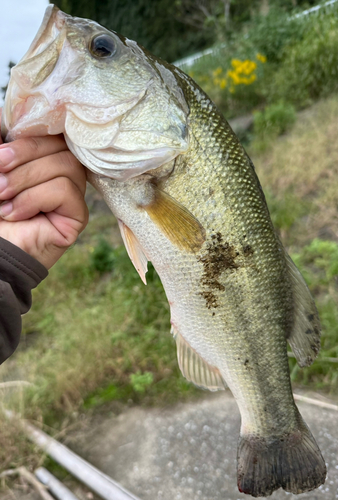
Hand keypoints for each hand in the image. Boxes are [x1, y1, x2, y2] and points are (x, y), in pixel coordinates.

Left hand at [0, 111, 87, 268]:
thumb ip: (0, 135)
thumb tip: (9, 111)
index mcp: (38, 155)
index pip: (51, 127)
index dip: (29, 130)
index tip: (2, 145)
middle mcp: (57, 171)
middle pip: (60, 143)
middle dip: (22, 154)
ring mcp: (68, 193)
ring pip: (65, 164)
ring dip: (26, 178)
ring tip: (2, 197)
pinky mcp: (76, 216)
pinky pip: (67, 191)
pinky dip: (36, 198)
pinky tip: (17, 214)